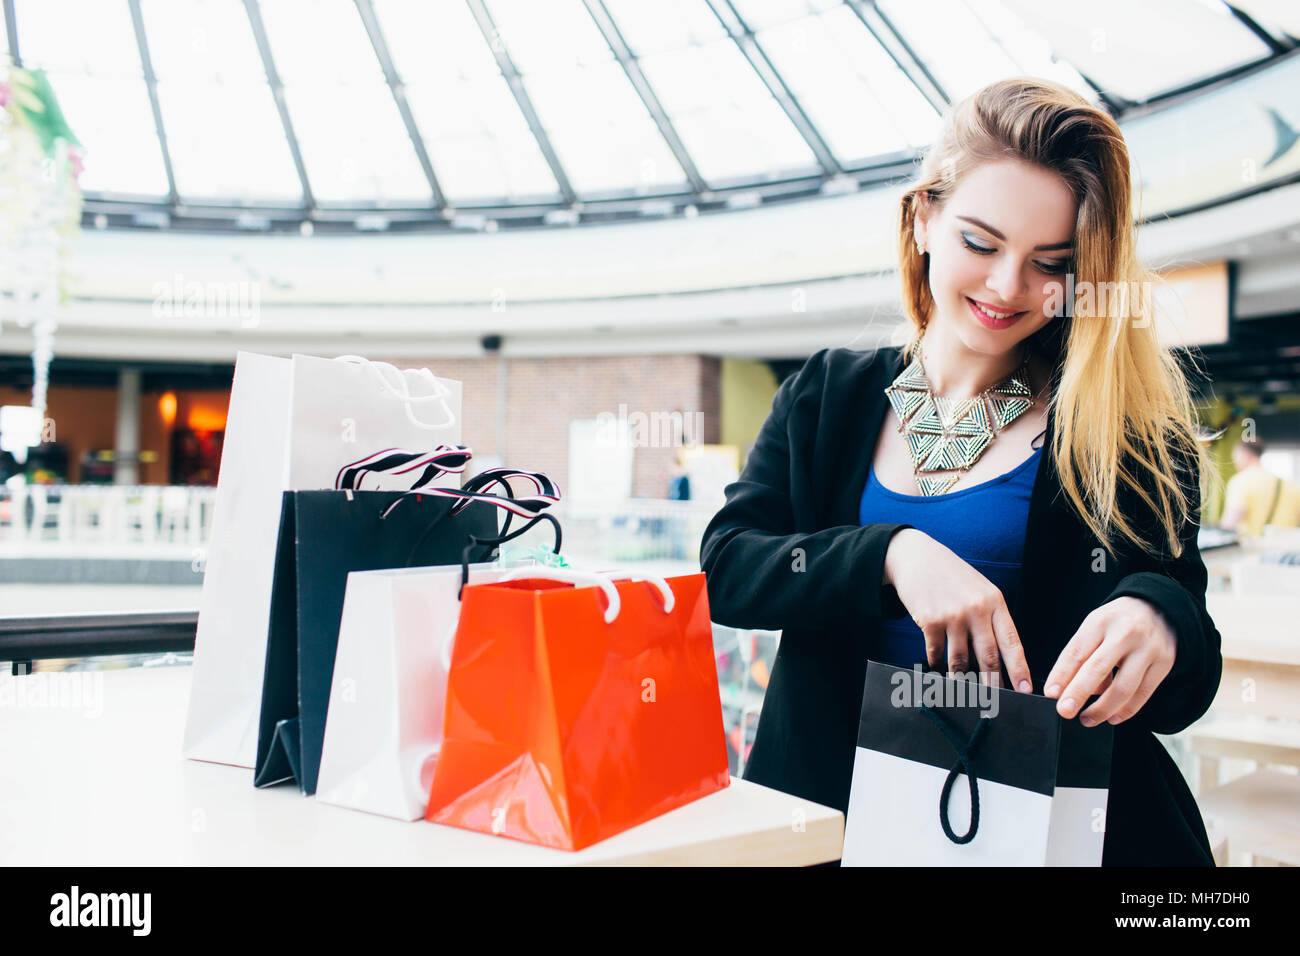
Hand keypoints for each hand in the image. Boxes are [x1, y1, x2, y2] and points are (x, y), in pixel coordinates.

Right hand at [883, 529, 1031, 691]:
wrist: (916, 556)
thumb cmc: (950, 575)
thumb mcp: (979, 589)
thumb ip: (989, 617)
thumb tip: (995, 655)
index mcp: (995, 601)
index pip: (1012, 642)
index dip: (1020, 669)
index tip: (1025, 689)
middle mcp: (976, 609)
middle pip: (988, 657)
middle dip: (993, 684)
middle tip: (995, 702)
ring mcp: (953, 615)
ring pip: (961, 660)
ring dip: (962, 680)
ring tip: (964, 691)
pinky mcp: (930, 621)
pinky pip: (936, 653)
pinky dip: (937, 665)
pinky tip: (938, 669)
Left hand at [1043, 596, 1176, 725]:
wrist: (1156, 608)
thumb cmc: (1117, 622)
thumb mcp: (1094, 628)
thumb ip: (1080, 655)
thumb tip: (1063, 690)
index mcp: (1100, 622)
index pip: (1077, 651)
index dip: (1061, 675)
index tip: (1051, 694)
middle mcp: (1125, 633)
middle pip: (1098, 668)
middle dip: (1079, 693)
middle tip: (1065, 711)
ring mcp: (1148, 649)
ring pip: (1123, 688)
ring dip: (1102, 709)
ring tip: (1087, 719)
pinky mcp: (1164, 663)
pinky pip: (1143, 694)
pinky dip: (1126, 710)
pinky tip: (1112, 717)